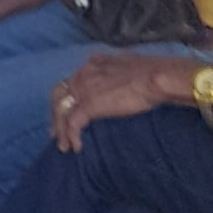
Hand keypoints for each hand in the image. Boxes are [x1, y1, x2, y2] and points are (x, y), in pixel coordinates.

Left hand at [49, 51, 187, 148]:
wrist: (156, 77)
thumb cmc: (153, 73)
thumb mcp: (129, 66)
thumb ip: (118, 71)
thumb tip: (122, 78)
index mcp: (93, 64)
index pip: (71, 81)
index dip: (67, 98)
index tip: (68, 111)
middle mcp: (83, 74)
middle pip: (58, 95)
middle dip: (56, 115)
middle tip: (56, 133)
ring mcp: (84, 89)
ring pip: (61, 111)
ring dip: (60, 130)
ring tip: (64, 146)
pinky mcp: (89, 104)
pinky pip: (72, 123)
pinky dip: (72, 136)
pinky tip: (77, 147)